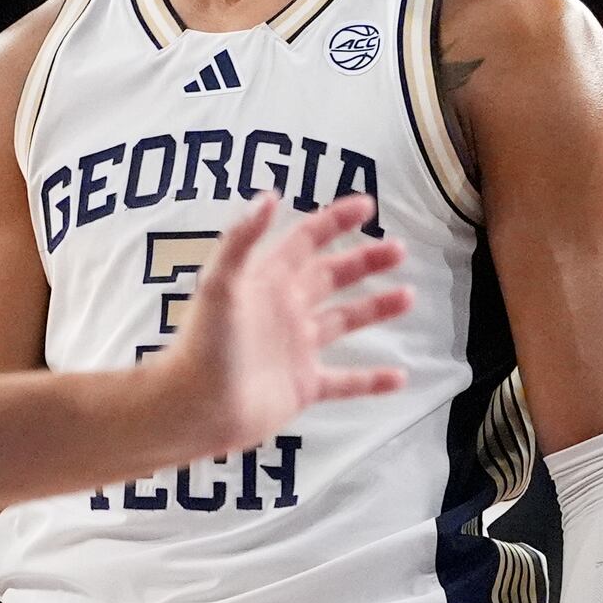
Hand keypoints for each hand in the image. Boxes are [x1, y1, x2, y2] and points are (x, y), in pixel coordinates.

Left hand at [159, 196, 413, 453]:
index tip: (367, 205)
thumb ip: (242, 240)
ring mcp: (296, 349)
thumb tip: (269, 196)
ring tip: (408, 297)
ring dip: (376, 309)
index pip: (307, 241)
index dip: (334, 221)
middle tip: (399, 249)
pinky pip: (346, 381)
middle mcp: (286, 311)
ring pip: (345, 322)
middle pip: (332, 276)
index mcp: (269, 282)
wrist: (194, 407)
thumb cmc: (203, 344)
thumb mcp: (219, 285)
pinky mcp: (303, 386)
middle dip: (365, 262)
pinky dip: (372, 380)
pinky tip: (400, 376)